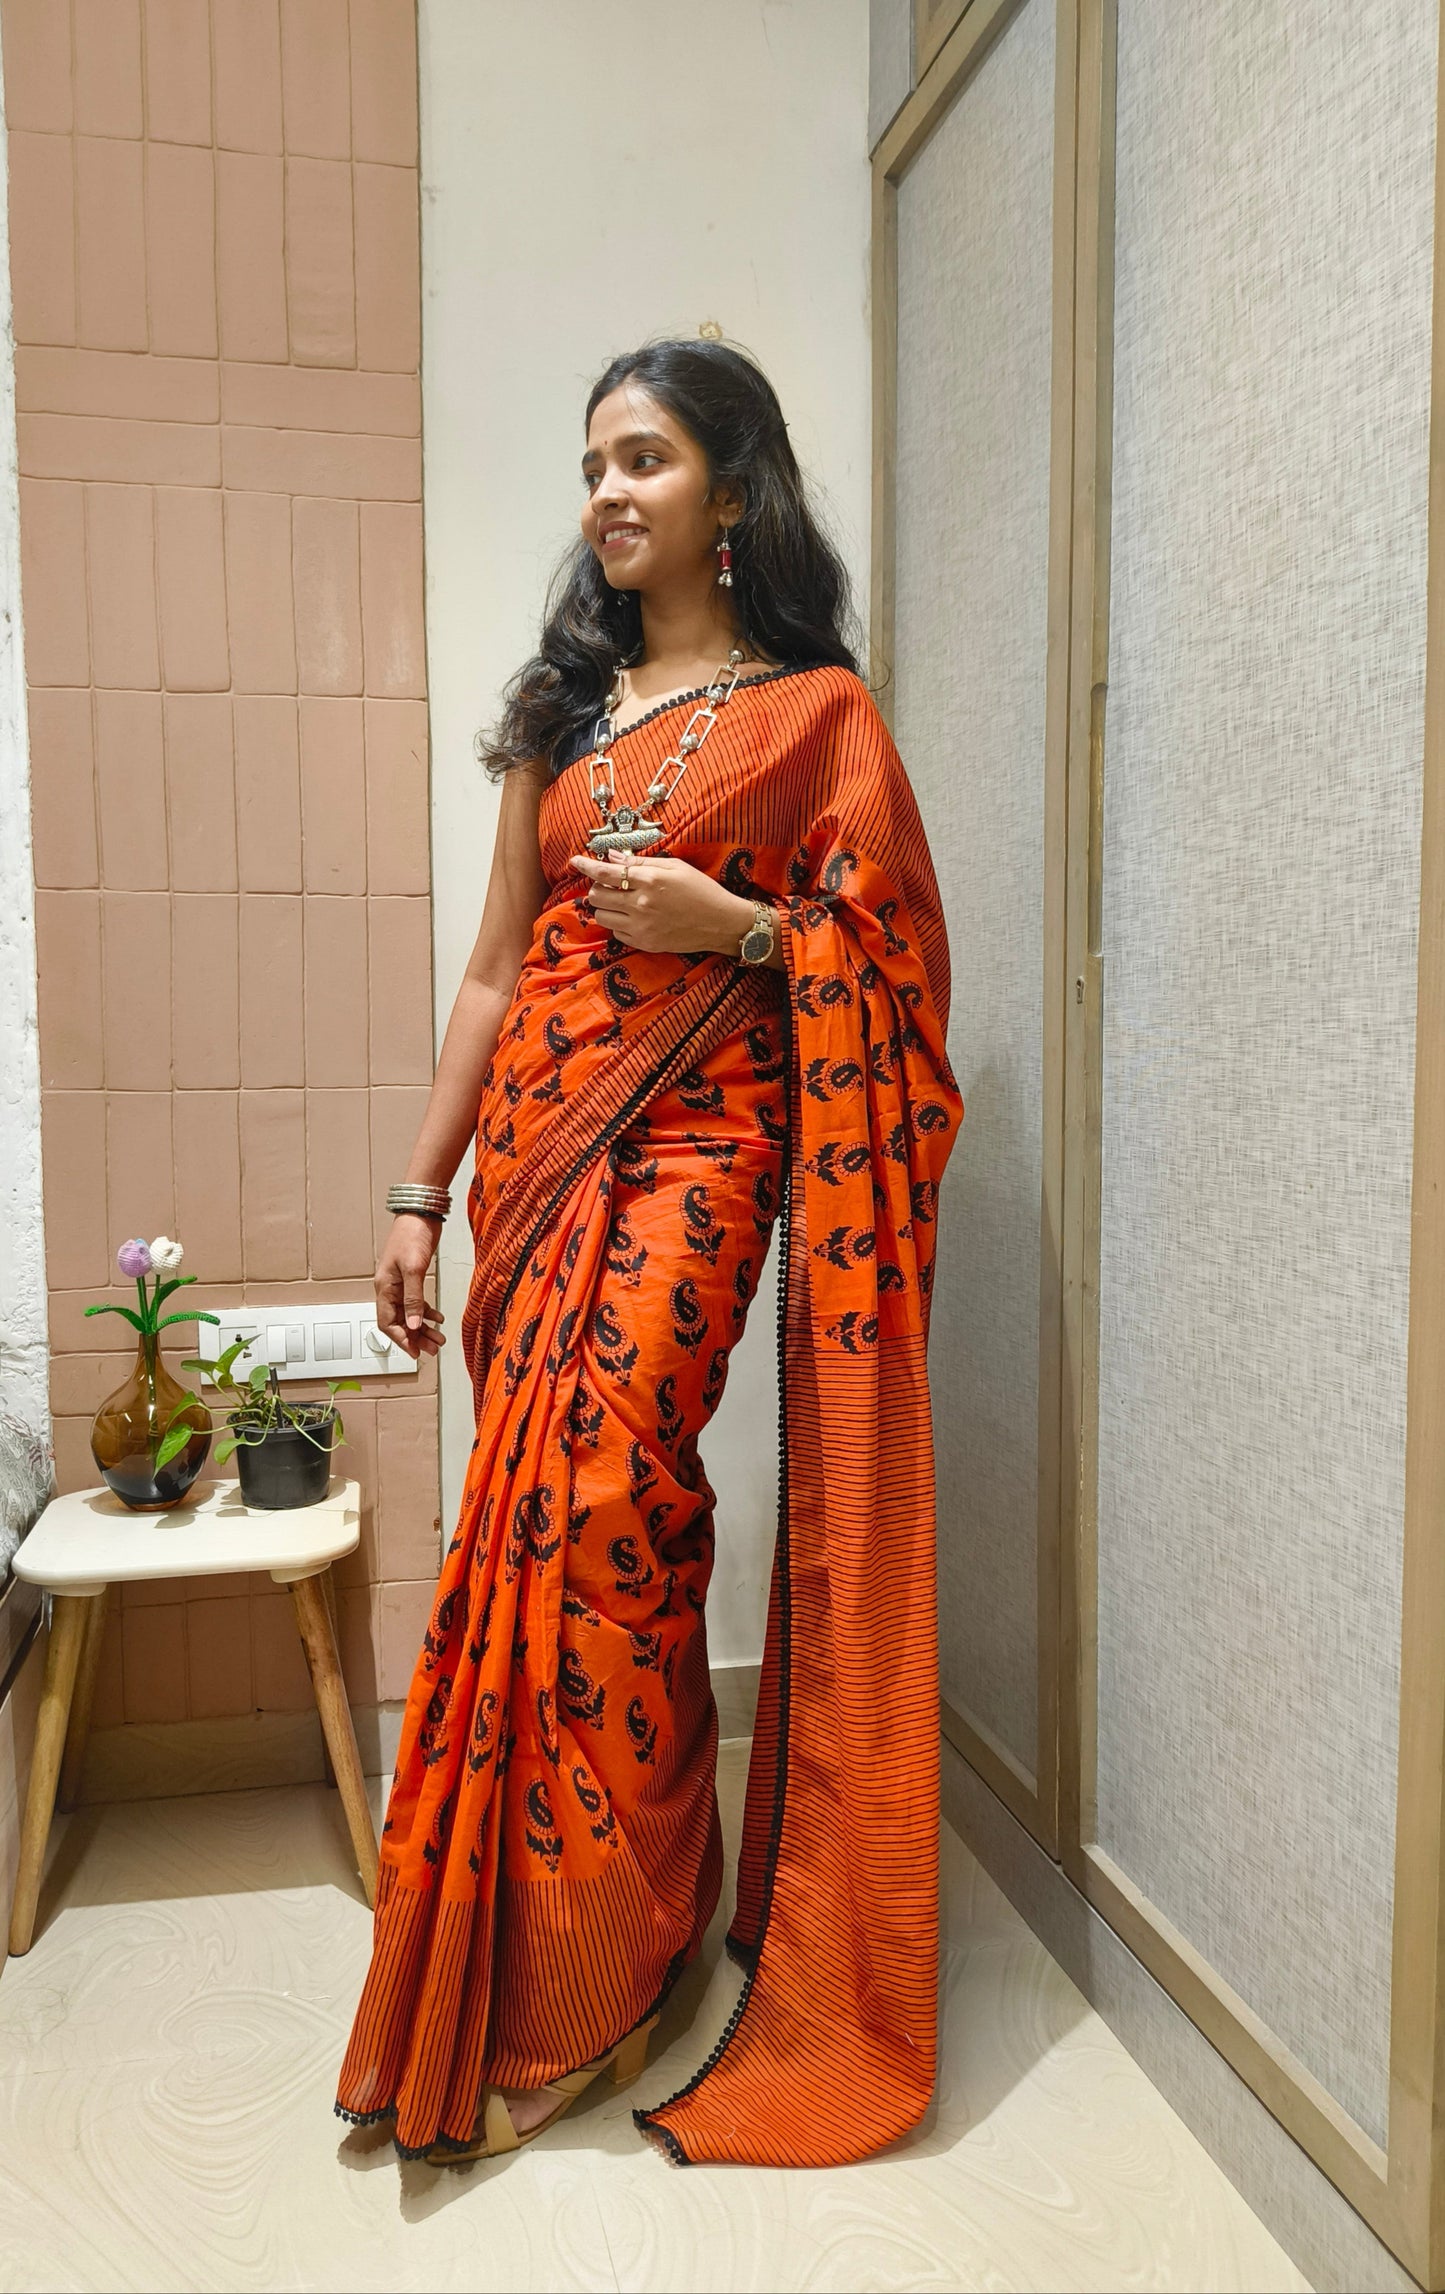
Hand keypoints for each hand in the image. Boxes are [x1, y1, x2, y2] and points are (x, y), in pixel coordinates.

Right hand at [375, 1214, 446, 1358]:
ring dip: (423, 1328)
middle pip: (400, 1321)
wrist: (420, 1212)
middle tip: (433, 1349)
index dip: (401, 1339)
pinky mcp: (412, 1276)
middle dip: (415, 1338)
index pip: (387, 1322)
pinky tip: (439, 1318)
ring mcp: (401, 1283)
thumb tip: (413, 1325)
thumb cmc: (412, 1235)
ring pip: (410, 1313)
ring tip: (439, 1339)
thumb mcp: (414, 1269)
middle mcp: (390, 1288)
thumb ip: (413, 1298)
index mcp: (385, 1288)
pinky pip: (416, 1301)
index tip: (415, 1352)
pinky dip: (427, 1312)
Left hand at [570, 851, 754, 956]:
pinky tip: (633, 916)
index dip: (586, 866)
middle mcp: (641, 905)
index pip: (606, 873)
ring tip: (621, 901)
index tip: (576, 861)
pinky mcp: (645, 943)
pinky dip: (618, 923)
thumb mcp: (675, 867)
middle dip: (598, 887)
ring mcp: (641, 927)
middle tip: (610, 884)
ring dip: (605, 906)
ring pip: (602, 916)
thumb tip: (612, 858)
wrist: (721, 923)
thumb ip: (641, 863)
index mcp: (649, 881)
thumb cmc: (701, 890)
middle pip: (597, 896)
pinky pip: (616, 933)